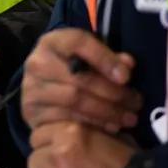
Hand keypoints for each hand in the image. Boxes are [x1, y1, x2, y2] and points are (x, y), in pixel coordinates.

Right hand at [21, 28, 141, 133]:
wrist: (42, 90)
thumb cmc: (73, 70)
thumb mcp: (89, 58)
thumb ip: (109, 58)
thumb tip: (127, 65)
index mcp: (52, 42)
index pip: (78, 42)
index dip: (104, 58)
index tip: (126, 76)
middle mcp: (37, 62)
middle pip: (80, 78)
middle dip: (113, 92)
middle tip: (136, 102)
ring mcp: (32, 89)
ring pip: (75, 100)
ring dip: (107, 111)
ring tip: (129, 117)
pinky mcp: (33, 112)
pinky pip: (67, 119)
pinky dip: (94, 123)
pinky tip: (112, 126)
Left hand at [28, 122, 136, 167]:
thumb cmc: (127, 161)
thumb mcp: (105, 136)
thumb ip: (82, 134)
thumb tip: (68, 136)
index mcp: (70, 132)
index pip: (38, 134)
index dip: (47, 142)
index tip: (55, 148)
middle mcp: (58, 151)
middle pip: (34, 155)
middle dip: (44, 160)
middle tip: (59, 166)